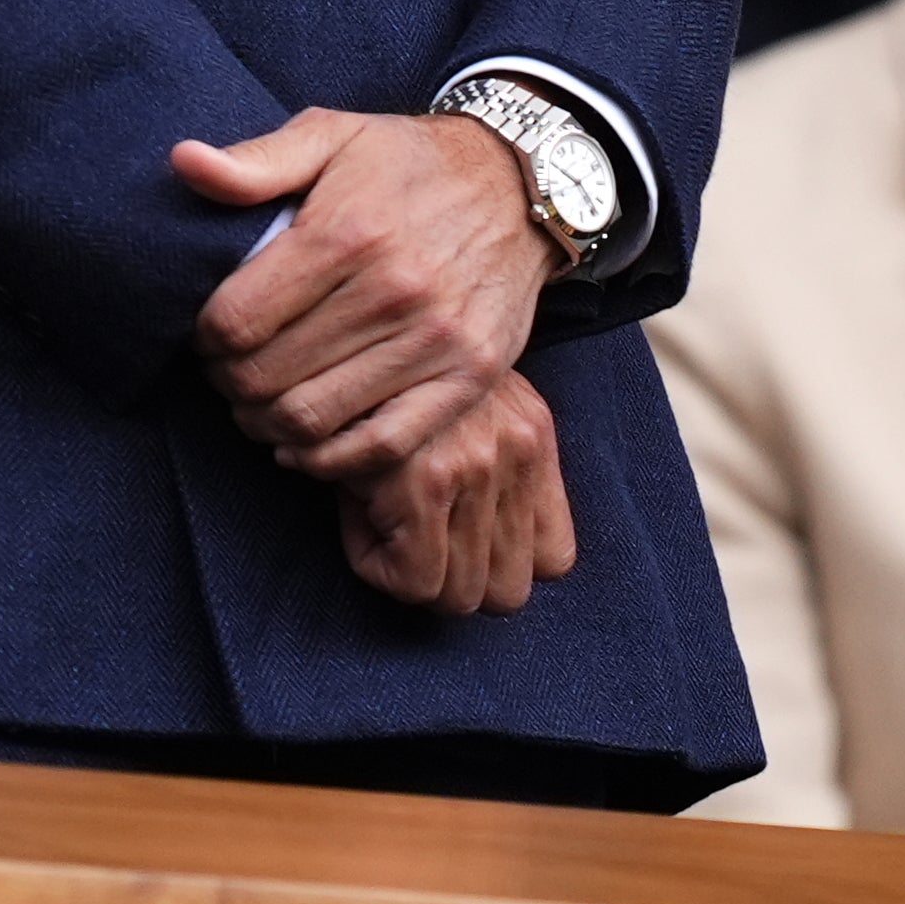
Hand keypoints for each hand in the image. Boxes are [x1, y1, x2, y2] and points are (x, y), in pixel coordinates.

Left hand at [175, 107, 552, 476]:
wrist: (518, 185)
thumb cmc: (408, 162)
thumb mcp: (332, 136)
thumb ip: (255, 162)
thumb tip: (183, 163)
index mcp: (347, 230)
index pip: (238, 319)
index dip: (205, 337)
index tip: (206, 333)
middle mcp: (393, 290)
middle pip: (268, 376)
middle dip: (228, 384)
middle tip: (225, 374)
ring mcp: (436, 340)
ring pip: (315, 419)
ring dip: (266, 425)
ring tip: (257, 406)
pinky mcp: (470, 377)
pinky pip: (383, 448)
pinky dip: (330, 460)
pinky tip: (304, 443)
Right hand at [337, 372, 575, 616]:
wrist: (351, 308)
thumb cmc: (396, 360)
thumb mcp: (460, 395)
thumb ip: (486, 461)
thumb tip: (471, 560)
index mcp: (534, 435)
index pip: (553, 560)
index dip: (500, 563)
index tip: (453, 538)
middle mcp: (516, 451)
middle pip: (506, 591)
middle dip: (454, 579)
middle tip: (411, 539)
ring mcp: (476, 466)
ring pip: (459, 595)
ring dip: (414, 573)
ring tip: (382, 524)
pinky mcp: (425, 478)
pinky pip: (413, 578)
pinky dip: (378, 565)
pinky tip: (357, 518)